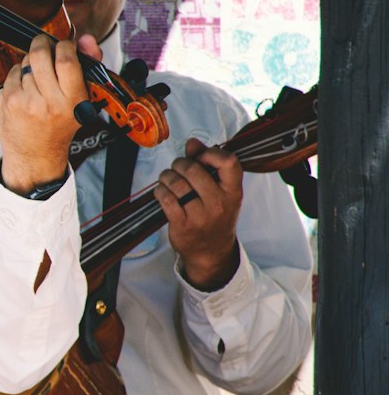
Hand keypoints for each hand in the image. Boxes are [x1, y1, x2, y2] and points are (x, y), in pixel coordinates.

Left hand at [0, 34, 94, 193]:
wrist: (35, 155)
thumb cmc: (61, 124)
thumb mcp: (82, 100)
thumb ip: (88, 65)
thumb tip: (86, 38)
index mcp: (73, 102)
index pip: (66, 60)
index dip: (64, 45)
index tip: (64, 46)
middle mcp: (49, 103)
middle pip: (41, 55)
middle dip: (42, 44)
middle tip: (44, 45)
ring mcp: (25, 103)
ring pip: (25, 63)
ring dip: (30, 62)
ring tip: (36, 77)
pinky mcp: (8, 103)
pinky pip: (12, 73)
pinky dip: (17, 75)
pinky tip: (24, 88)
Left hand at [154, 138, 242, 289]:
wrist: (211, 252)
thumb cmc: (215, 215)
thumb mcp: (220, 191)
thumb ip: (207, 164)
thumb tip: (192, 142)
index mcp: (233, 192)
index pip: (229, 162)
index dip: (210, 153)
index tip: (200, 158)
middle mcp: (219, 203)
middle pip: (194, 170)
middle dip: (179, 164)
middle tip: (177, 167)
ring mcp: (201, 216)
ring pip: (177, 184)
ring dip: (166, 176)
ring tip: (167, 179)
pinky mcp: (183, 225)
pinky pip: (166, 199)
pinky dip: (160, 191)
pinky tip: (162, 192)